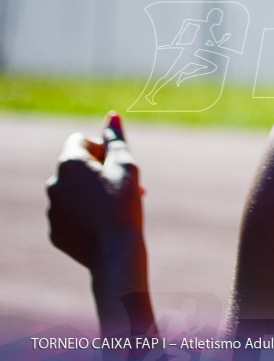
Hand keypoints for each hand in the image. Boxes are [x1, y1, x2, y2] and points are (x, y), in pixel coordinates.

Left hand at [47, 112, 143, 270]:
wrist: (115, 252)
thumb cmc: (124, 204)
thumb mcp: (126, 165)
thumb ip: (116, 138)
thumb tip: (112, 115)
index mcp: (68, 164)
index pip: (80, 141)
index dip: (102, 149)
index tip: (117, 165)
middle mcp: (53, 184)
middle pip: (77, 166)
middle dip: (100, 171)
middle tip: (126, 186)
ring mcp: (51, 209)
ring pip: (73, 191)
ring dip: (93, 192)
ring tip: (118, 207)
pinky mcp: (55, 231)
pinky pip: (70, 214)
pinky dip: (85, 214)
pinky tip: (104, 224)